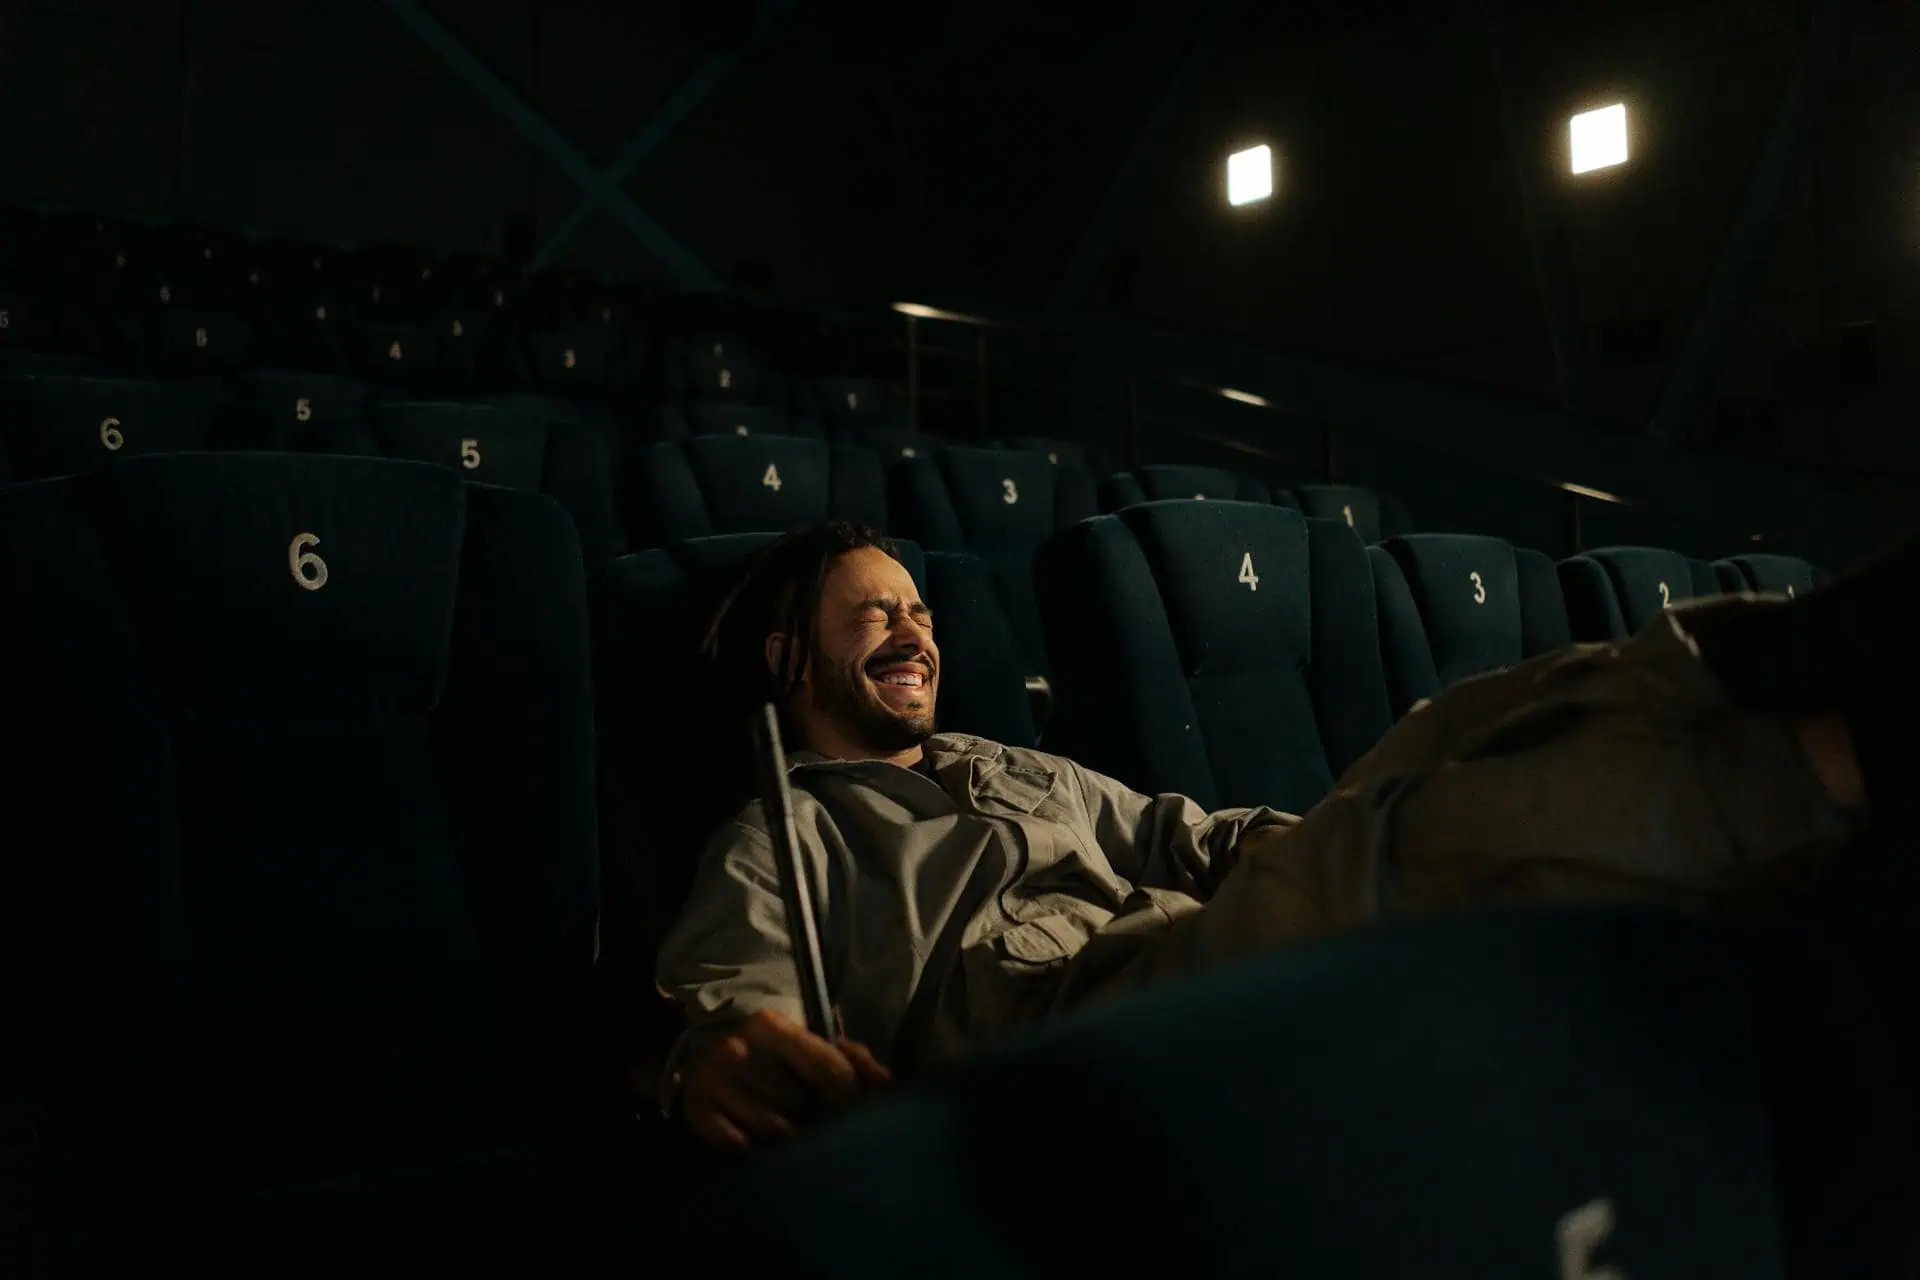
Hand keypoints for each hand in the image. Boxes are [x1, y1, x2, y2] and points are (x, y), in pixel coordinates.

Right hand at [681, 1009, 891, 1150]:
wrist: (718, 1050)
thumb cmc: (781, 1052)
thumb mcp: (816, 1046)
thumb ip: (854, 1058)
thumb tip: (886, 1081)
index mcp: (769, 1025)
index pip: (823, 1063)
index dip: (846, 1090)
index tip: (854, 1107)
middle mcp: (736, 1045)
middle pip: (793, 1097)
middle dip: (814, 1115)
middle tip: (827, 1126)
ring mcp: (710, 1078)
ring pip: (766, 1122)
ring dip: (787, 1135)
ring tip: (798, 1138)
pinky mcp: (694, 1108)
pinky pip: (729, 1140)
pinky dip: (748, 1148)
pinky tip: (760, 1148)